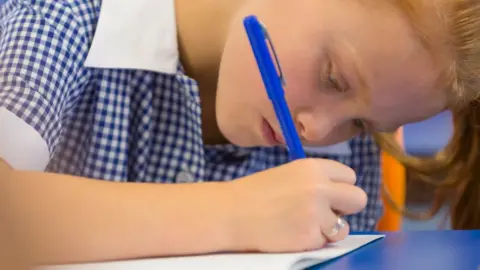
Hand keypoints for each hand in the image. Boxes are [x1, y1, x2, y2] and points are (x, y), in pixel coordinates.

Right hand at [227, 158, 367, 252]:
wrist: (230, 213)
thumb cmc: (255, 192)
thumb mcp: (289, 173)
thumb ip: (316, 180)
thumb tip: (339, 194)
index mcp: (313, 167)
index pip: (350, 176)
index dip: (340, 187)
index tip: (328, 194)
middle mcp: (319, 188)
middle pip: (358, 198)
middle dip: (345, 208)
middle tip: (326, 212)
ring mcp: (316, 214)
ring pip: (344, 226)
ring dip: (330, 228)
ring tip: (305, 225)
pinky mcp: (309, 238)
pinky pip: (324, 242)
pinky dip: (312, 241)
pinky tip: (293, 233)